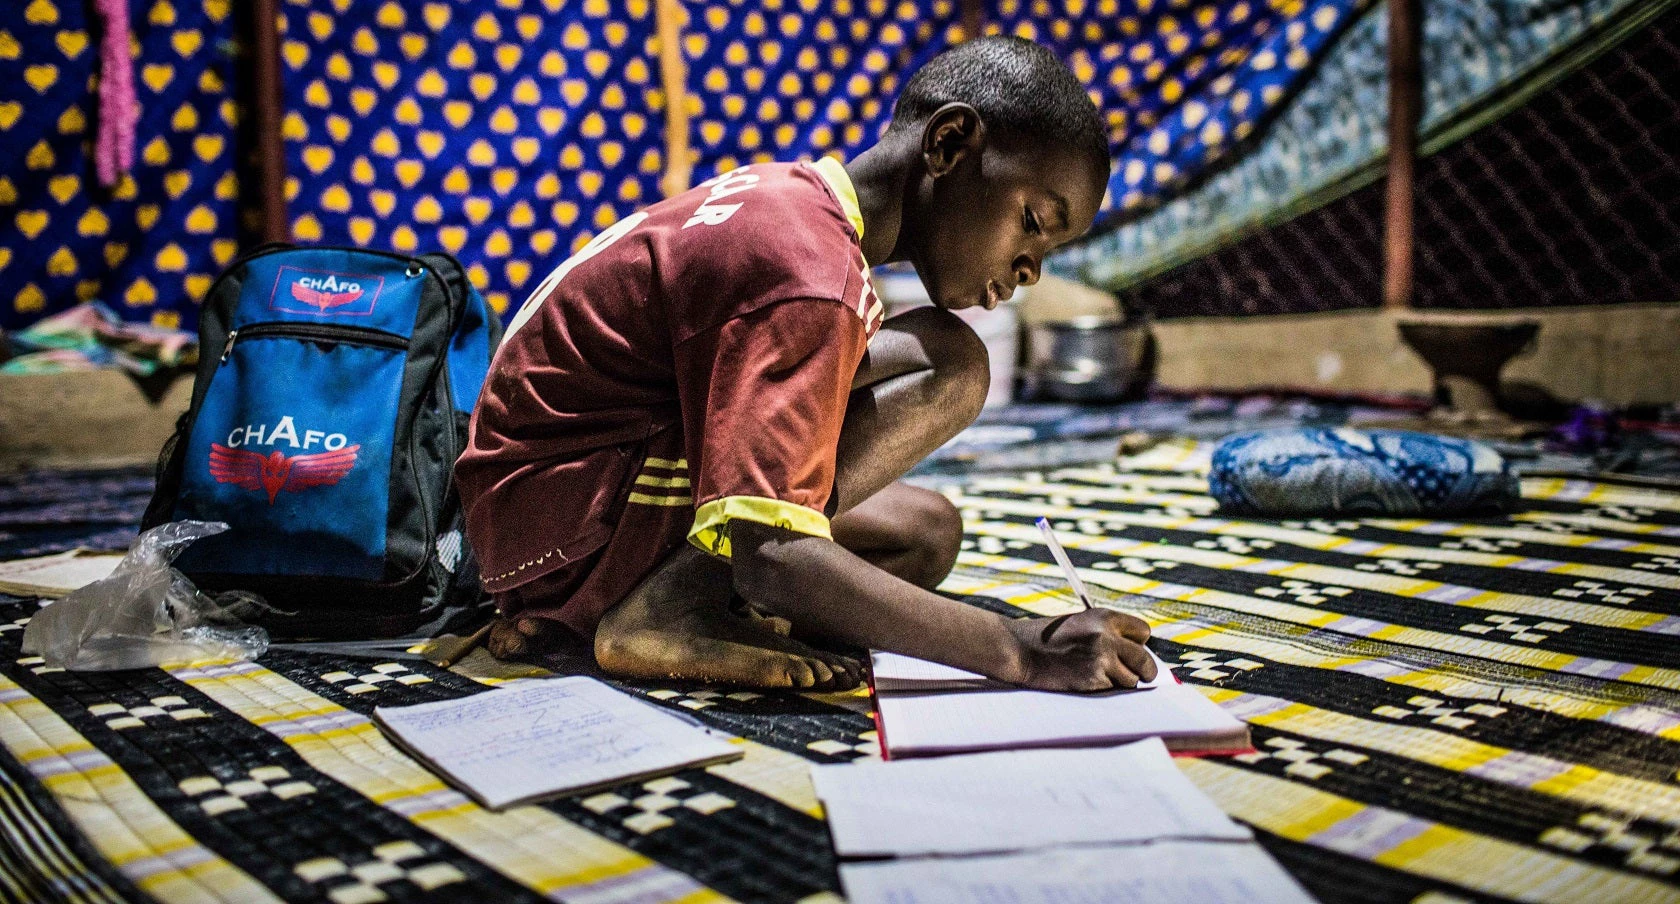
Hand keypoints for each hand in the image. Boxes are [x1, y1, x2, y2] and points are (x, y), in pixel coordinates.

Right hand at [1003, 609, 1156, 691]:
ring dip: (1120, 682)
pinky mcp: (1094, 678)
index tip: (1130, 652)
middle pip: (1145, 660)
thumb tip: (1136, 656)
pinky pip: (1113, 690)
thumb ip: (1108, 634)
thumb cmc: (1048, 639)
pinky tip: (1084, 680)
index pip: (1143, 632)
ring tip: (1098, 676)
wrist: (1020, 649)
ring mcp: (1102, 658)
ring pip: (1132, 679)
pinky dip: (1103, 689)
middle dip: (1143, 670)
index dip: (1138, 644)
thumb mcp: (1081, 624)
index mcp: (1105, 617)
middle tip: (1139, 675)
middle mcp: (1107, 635)